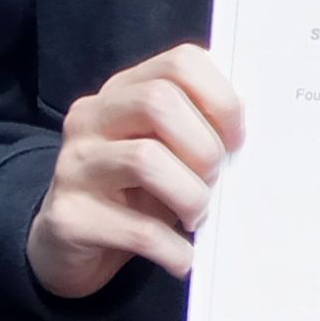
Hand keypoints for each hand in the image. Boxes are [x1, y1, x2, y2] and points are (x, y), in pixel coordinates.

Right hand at [26, 45, 243, 298]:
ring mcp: (75, 164)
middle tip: (214, 179)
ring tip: (198, 217)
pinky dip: (173, 248)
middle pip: (158, 102)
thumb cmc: (133, 193)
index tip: (237, 139)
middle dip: (204, 145)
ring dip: (190, 195)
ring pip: (144, 159)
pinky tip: (182, 257)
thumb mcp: (166, 151)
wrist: (70, 246)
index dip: (220, 98)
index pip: (179, 63)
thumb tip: (251, 138)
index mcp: (123, 91)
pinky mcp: (68, 216)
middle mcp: (92, 118)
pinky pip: (135, 229)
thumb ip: (197, 131)